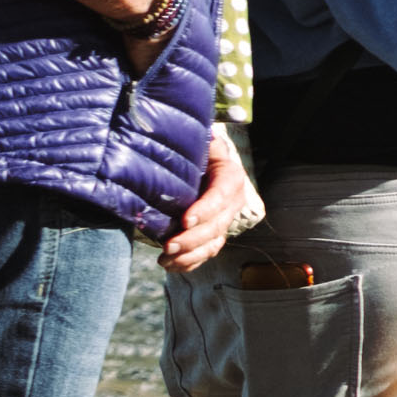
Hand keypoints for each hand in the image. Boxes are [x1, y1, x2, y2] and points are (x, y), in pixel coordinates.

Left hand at [162, 132, 256, 273]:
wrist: (198, 163)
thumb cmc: (194, 149)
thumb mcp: (199, 140)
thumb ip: (196, 138)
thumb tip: (184, 131)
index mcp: (230, 176)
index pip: (221, 195)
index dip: (206, 209)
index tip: (185, 220)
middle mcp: (231, 201)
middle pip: (217, 225)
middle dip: (193, 239)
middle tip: (168, 246)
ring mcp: (223, 220)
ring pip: (213, 243)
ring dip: (190, 255)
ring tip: (165, 259)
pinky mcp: (213, 233)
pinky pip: (207, 252)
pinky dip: (190, 263)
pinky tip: (172, 265)